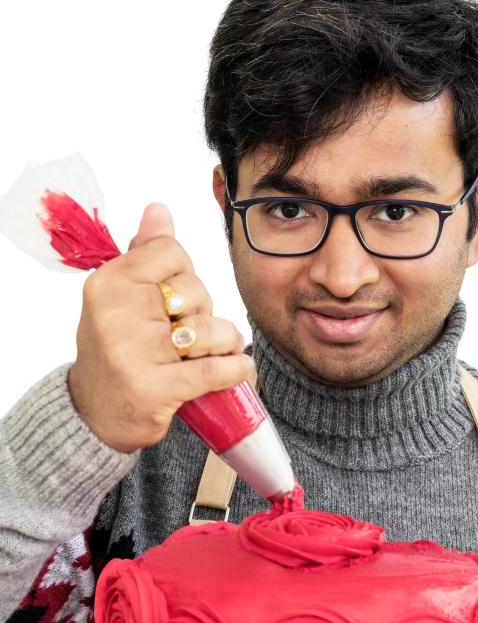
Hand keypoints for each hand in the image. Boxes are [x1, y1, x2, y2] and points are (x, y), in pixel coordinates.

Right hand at [68, 202, 252, 452]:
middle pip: (196, 290)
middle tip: (189, 333)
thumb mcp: (119, 297)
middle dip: (205, 311)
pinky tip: (238, 368)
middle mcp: (116, 314)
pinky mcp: (155, 389)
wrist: (95, 413)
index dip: (185, 274)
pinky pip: (214, 369)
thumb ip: (143, 254)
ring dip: (224, 342)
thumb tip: (159, 209)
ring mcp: (134, 353)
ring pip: (211, 330)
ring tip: (212, 353)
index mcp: (108, 283)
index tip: (174, 297)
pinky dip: (234, 368)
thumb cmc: (116, 348)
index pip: (172, 253)